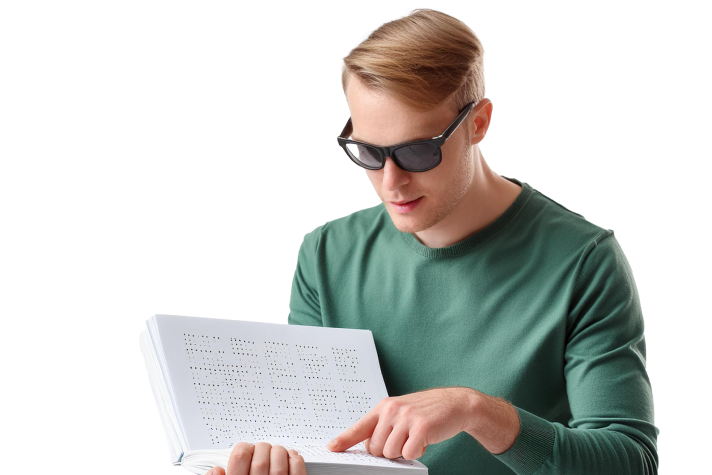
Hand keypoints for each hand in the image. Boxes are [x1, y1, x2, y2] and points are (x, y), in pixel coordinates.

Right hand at [206, 442, 305, 474]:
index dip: (243, 448)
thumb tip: (216, 470)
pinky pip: (298, 469)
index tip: (246, 450)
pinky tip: (291, 457)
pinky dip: (295, 459)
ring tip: (275, 453)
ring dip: (278, 451)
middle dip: (261, 448)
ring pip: (279, 460)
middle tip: (261, 450)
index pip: (239, 456)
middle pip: (260, 456)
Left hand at [326, 387, 475, 459]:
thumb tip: (369, 447)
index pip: (359, 426)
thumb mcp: (400, 412)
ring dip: (404, 452)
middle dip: (388, 451)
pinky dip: (417, 452)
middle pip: (375, 448)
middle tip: (403, 439)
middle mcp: (392, 410)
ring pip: (391, 453)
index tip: (331, 448)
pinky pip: (409, 454)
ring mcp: (406, 418)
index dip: (344, 440)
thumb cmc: (426, 411)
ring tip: (415, 437)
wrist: (454, 403)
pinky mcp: (421, 427)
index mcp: (384, 407)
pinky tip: (424, 439)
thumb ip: (384, 426)